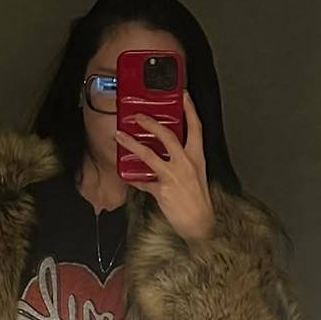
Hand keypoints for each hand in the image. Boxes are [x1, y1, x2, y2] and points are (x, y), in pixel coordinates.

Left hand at [114, 90, 215, 241]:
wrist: (201, 224)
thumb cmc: (199, 201)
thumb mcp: (196, 176)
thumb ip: (182, 162)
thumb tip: (165, 154)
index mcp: (198, 157)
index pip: (196, 127)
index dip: (189, 109)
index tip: (182, 94)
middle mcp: (187, 163)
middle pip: (168, 135)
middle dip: (151, 123)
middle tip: (138, 115)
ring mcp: (174, 176)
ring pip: (149, 154)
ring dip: (132, 143)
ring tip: (120, 136)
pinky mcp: (163, 190)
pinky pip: (143, 181)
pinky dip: (133, 178)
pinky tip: (126, 175)